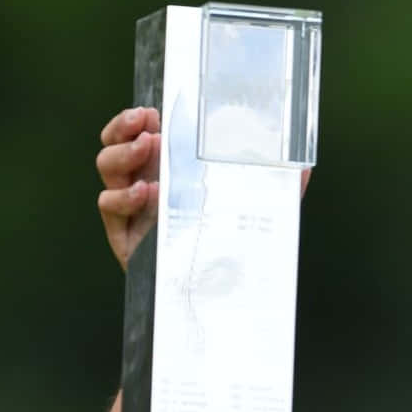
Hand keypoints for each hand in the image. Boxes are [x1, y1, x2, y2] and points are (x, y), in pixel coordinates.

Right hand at [94, 107, 315, 272]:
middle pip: (115, 144)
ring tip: (149, 149)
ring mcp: (132, 209)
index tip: (151, 111)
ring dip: (123, 153)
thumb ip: (272, 188)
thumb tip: (304, 166)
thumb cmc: (230, 250)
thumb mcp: (253, 212)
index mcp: (170, 171)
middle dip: (124, 127)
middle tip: (146, 124)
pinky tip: (147, 193)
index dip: (136, 119)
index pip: (140, 133)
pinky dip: (121, 195)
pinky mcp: (124, 236)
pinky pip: (107, 206)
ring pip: (107, 167)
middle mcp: (146, 185)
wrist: (215, 300)